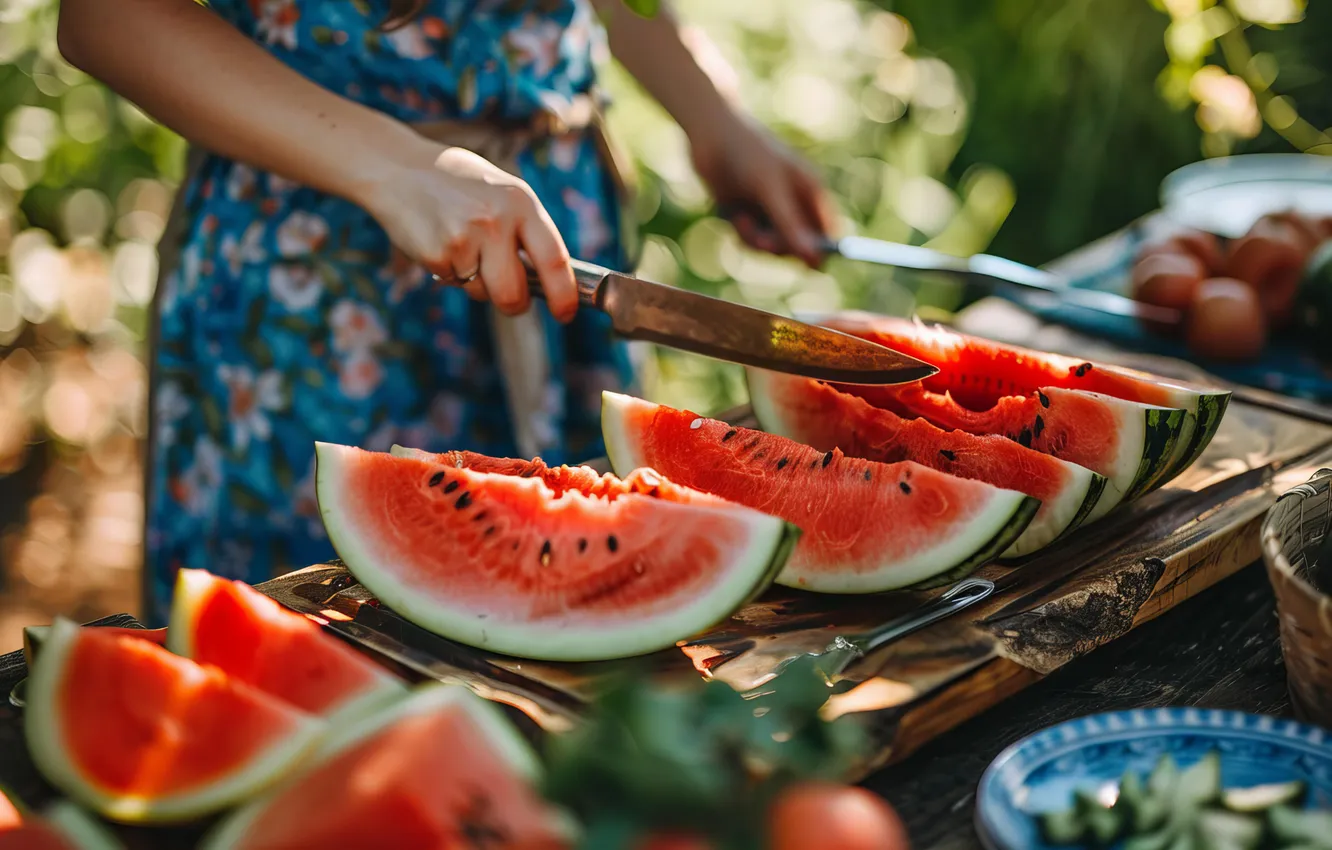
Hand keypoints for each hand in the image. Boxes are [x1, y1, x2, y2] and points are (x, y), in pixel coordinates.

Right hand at [363, 143, 577, 321]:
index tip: (566, 313)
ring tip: (463, 244)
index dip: (564, 295)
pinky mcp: (436, 255)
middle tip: (512, 298)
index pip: (554, 259)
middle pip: (514, 294)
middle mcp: (496, 221)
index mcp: (521, 202)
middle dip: (514, 304)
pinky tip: (440, 240)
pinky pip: (454, 283)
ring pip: (482, 292)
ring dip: (476, 282)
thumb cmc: (459, 184)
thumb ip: (526, 230)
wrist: (399, 168)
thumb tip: (550, 281)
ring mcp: (464, 239)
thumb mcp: (502, 193)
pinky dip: (450, 271)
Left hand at [687, 111, 835, 267]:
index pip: (828, 231)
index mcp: (811, 191)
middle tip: (762, 242)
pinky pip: (752, 240)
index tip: (810, 268)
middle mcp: (794, 203)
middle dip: (779, 247)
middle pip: (799, 246)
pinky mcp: (749, 214)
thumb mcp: (770, 190)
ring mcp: (771, 210)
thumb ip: (791, 226)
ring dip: (756, 241)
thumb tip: (814, 260)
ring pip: (772, 247)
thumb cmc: (747, 154)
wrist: (709, 135)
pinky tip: (733, 214)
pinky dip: (742, 233)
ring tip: (742, 221)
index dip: (821, 250)